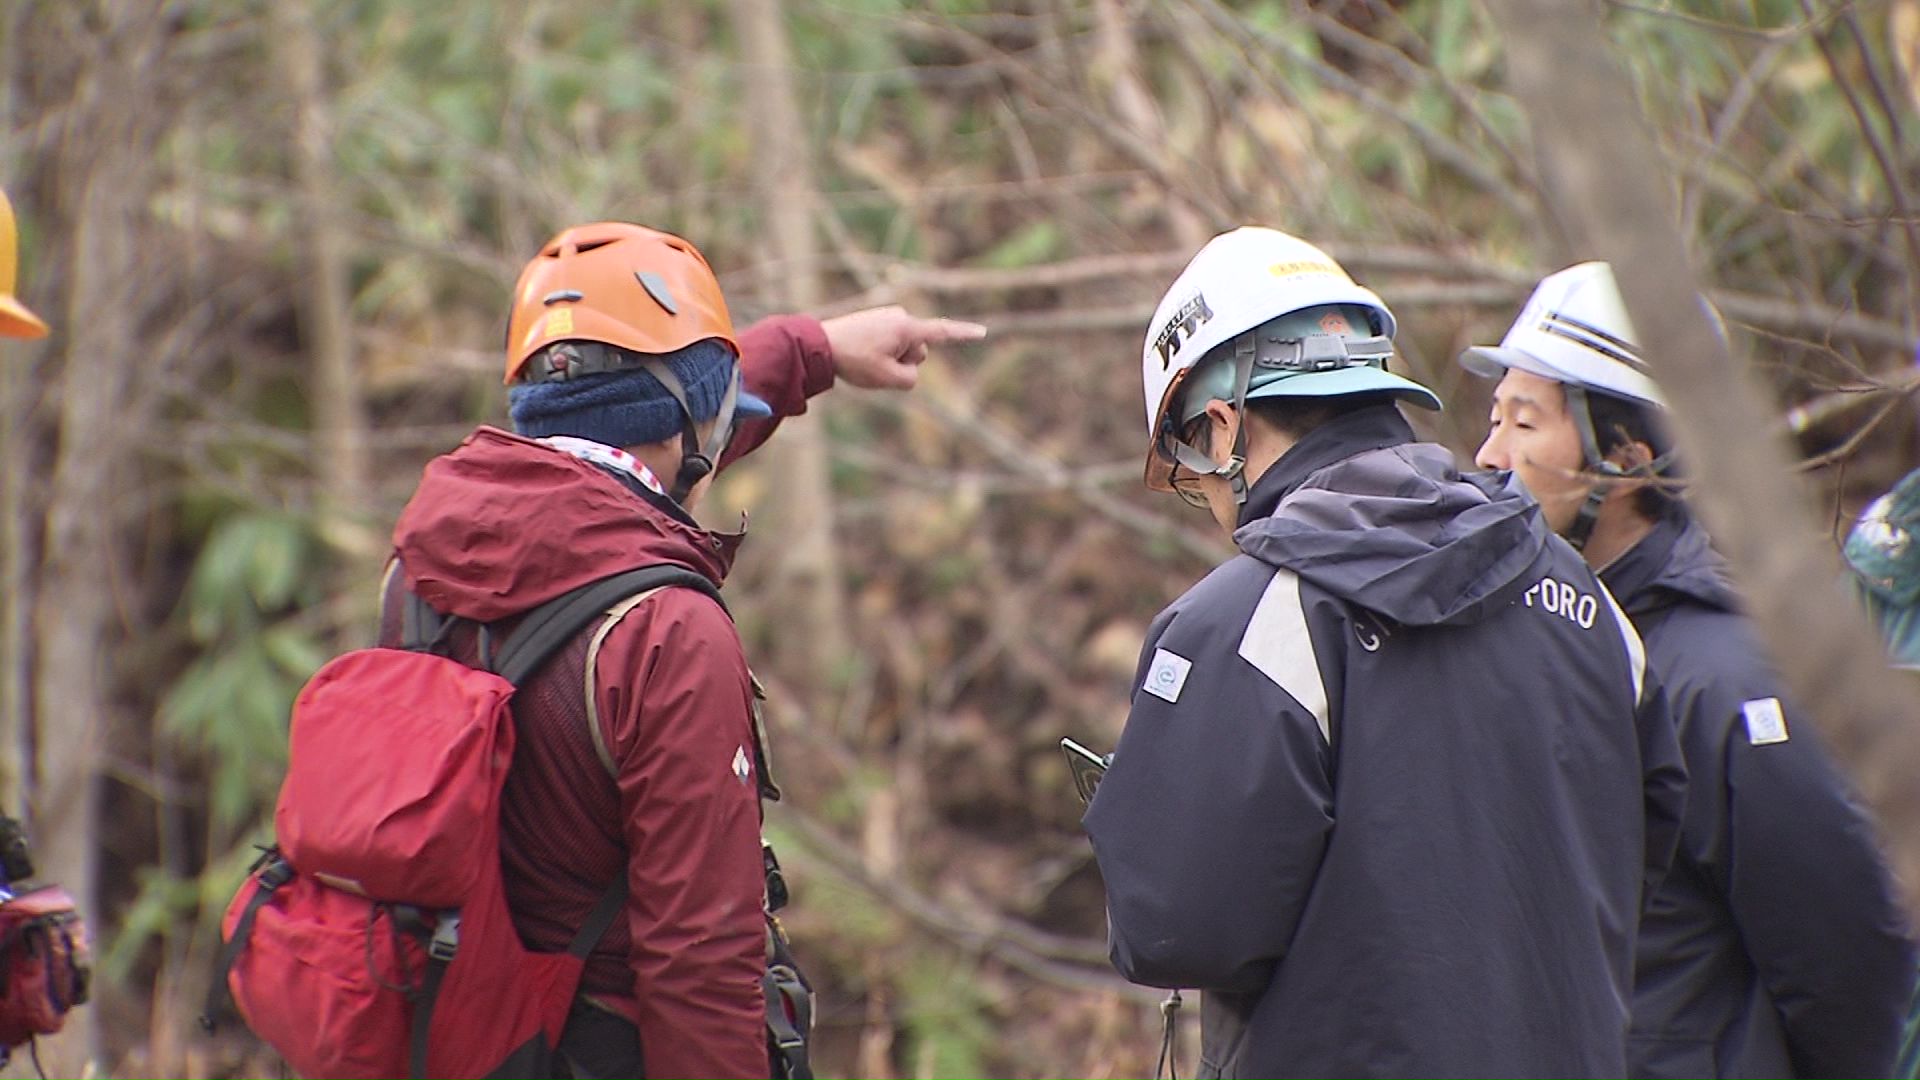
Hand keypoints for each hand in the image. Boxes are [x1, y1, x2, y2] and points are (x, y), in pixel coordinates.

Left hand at [820, 305, 987, 390]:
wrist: (819, 344)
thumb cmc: (854, 360)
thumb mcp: (888, 379)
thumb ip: (911, 379)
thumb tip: (910, 370)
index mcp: (906, 328)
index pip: (942, 332)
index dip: (963, 335)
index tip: (982, 332)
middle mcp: (900, 317)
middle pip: (917, 351)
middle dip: (904, 363)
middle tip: (876, 365)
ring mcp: (888, 317)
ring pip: (902, 349)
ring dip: (890, 359)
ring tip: (865, 358)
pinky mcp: (877, 320)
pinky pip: (889, 344)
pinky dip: (881, 353)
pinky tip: (862, 353)